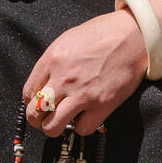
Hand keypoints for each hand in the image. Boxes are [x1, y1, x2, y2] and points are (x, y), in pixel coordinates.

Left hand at [24, 10, 149, 137]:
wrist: (133, 35)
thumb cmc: (102, 34)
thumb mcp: (68, 40)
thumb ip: (53, 62)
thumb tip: (43, 83)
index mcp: (53, 59)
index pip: (28, 92)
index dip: (31, 102)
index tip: (37, 104)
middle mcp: (64, 78)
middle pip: (35, 113)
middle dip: (37, 120)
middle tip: (44, 119)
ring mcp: (83, 93)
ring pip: (53, 127)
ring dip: (53, 129)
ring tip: (59, 124)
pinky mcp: (103, 104)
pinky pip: (82, 129)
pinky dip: (81, 126)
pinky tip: (84, 117)